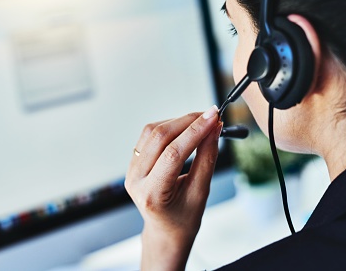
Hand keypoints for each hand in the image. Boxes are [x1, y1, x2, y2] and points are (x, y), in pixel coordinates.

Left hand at [125, 106, 222, 270]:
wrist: (166, 229)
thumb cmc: (184, 218)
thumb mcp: (201, 192)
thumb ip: (207, 158)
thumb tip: (214, 129)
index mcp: (151, 194)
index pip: (173, 154)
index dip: (195, 132)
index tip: (214, 117)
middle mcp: (135, 180)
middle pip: (160, 137)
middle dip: (188, 122)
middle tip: (212, 115)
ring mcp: (131, 170)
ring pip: (152, 132)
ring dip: (179, 121)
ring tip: (201, 122)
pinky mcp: (133, 161)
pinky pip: (149, 135)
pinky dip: (169, 127)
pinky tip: (185, 128)